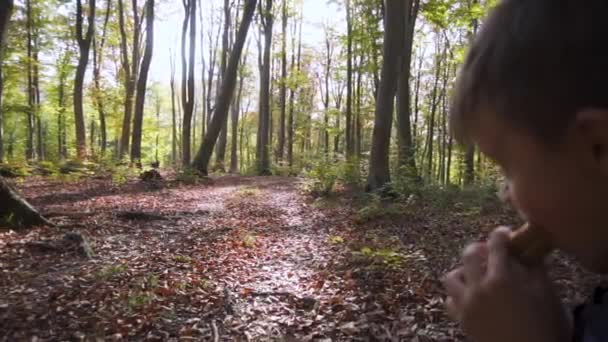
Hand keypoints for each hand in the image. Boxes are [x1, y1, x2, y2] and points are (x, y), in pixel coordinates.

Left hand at [442, 227, 571, 341]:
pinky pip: (449, 301)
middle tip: (489, 252)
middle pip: (468, 255)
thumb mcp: (546, 294)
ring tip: (476, 275)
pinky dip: (457, 295)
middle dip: (479, 248)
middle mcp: (479, 288)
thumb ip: (534, 268)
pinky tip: (470, 296)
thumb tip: (526, 251)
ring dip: (463, 271)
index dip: (499, 235)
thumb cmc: (544, 327)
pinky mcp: (461, 320)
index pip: (495, 245)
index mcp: (502, 278)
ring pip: (451, 277)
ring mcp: (466, 304)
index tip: (503, 233)